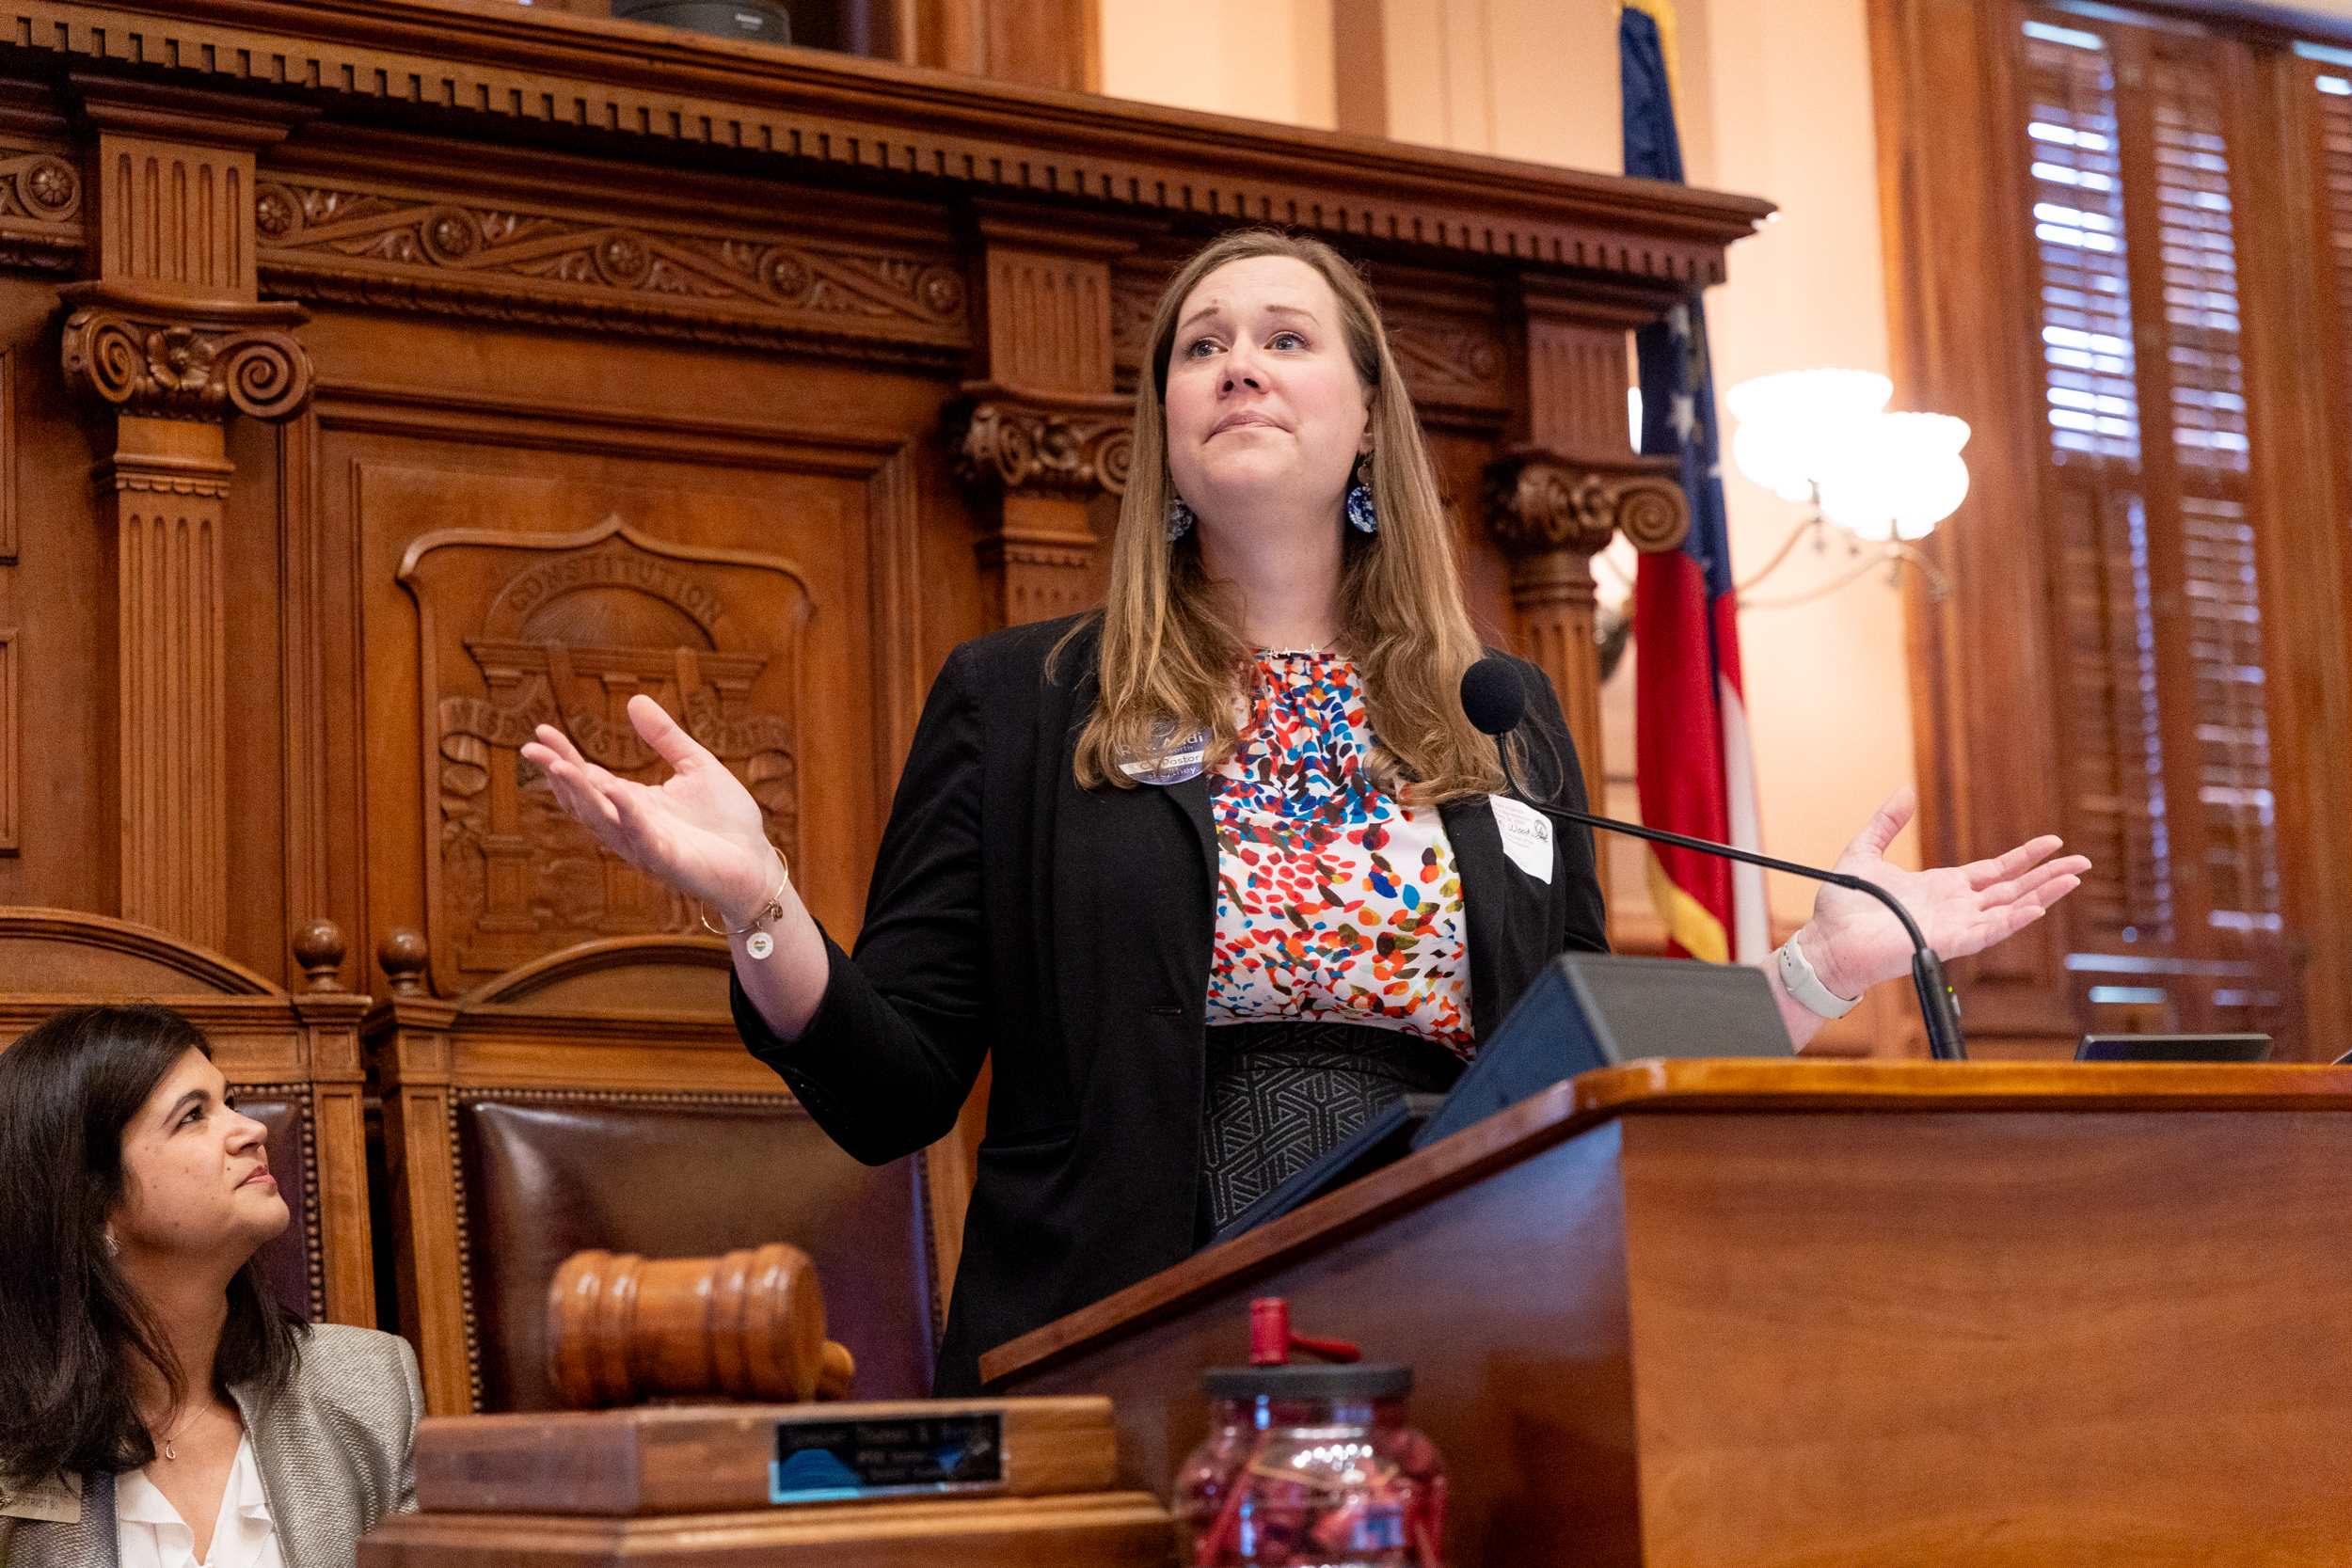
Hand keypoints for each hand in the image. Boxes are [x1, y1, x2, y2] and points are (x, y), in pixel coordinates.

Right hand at [520, 694, 780, 922]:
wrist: (756, 861)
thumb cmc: (727, 820)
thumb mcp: (695, 765)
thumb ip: (665, 737)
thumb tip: (634, 700)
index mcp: (633, 803)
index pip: (590, 777)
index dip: (564, 756)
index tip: (541, 731)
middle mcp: (630, 826)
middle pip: (585, 799)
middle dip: (559, 774)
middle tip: (532, 749)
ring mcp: (645, 845)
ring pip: (603, 821)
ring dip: (580, 794)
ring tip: (559, 767)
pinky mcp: (668, 861)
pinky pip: (643, 838)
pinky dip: (628, 815)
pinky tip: (617, 791)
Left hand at [1797, 787, 2088, 1001]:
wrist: (1827, 941)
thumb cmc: (1843, 907)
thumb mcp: (1865, 852)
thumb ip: (1887, 824)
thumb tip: (1903, 793)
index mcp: (1942, 887)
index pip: (1994, 871)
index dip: (2024, 857)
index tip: (2051, 843)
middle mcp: (1955, 907)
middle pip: (2012, 888)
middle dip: (2047, 875)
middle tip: (2082, 861)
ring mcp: (1954, 926)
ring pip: (2009, 909)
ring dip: (2042, 895)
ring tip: (2073, 879)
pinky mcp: (1945, 942)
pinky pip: (1987, 932)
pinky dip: (2012, 920)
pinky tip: (2037, 908)